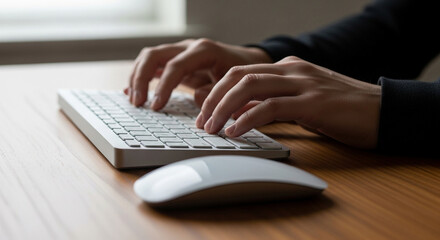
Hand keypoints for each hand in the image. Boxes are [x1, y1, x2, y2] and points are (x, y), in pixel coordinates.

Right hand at [126, 38, 271, 107]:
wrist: (247, 62)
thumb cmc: (241, 73)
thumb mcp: (234, 85)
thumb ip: (216, 92)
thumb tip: (196, 98)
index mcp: (204, 50)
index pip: (175, 66)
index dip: (163, 86)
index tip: (156, 106)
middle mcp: (188, 47)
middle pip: (154, 55)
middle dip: (141, 78)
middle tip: (138, 103)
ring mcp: (180, 52)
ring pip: (149, 57)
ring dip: (137, 77)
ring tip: (134, 100)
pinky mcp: (176, 60)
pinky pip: (153, 65)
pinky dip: (141, 77)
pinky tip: (132, 91)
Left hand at [196, 56, 381, 148]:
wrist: (383, 110)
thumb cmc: (342, 110)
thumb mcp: (302, 102)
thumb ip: (273, 103)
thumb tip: (241, 115)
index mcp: (288, 69)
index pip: (241, 73)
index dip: (217, 92)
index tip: (204, 112)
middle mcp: (291, 71)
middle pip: (238, 76)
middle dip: (213, 98)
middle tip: (201, 121)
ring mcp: (302, 83)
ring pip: (249, 87)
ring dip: (223, 108)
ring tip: (210, 128)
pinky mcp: (312, 102)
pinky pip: (270, 106)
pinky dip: (247, 119)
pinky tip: (235, 132)